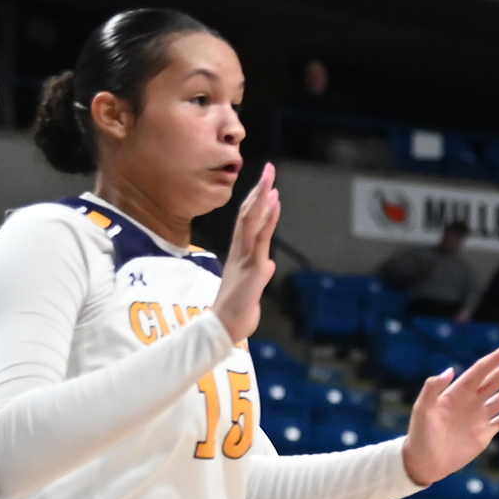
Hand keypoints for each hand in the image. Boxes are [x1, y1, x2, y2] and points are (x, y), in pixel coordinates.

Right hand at [215, 164, 279, 345]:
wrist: (224, 328)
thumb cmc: (238, 309)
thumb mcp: (252, 288)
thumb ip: (258, 273)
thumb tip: (267, 264)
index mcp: (241, 253)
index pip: (249, 221)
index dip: (257, 201)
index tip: (267, 182)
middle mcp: (241, 252)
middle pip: (249, 216)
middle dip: (259, 192)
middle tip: (269, 170)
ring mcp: (245, 261)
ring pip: (253, 227)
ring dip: (262, 205)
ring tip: (271, 185)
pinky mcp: (250, 273)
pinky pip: (259, 247)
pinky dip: (266, 230)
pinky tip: (273, 210)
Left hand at [404, 342, 498, 485]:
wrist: (425, 461)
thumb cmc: (420, 434)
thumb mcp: (422, 410)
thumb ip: (432, 388)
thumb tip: (450, 370)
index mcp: (458, 392)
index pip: (482, 370)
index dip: (497, 358)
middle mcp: (472, 400)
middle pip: (498, 379)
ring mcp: (480, 416)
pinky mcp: (485, 433)